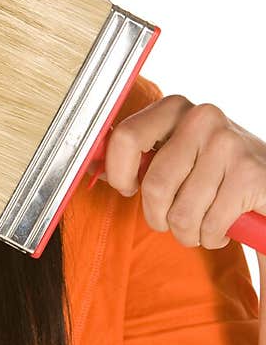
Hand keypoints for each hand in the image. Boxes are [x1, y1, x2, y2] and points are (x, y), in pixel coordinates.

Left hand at [94, 96, 265, 286]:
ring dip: (188, 232)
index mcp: (175, 108)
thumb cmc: (213, 171)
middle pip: (154, 185)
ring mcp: (228, 144)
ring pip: (182, 211)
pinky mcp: (249, 174)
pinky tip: (222, 225)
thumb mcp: (175, 152)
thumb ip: (140, 155)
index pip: (126, 137)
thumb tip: (95, 166)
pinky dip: (212, 236)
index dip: (119, 173)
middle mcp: (201, 118)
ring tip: (200, 224)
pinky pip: (210, 224)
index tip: (126, 188)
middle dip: (159, 217)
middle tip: (170, 220)